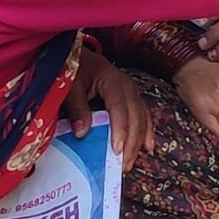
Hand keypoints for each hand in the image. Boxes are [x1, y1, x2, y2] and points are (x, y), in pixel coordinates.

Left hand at [62, 50, 153, 170]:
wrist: (76, 53)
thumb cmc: (71, 67)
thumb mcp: (70, 85)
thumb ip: (76, 108)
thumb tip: (82, 133)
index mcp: (112, 80)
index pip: (120, 109)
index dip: (120, 131)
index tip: (116, 151)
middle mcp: (127, 85)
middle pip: (135, 117)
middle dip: (131, 143)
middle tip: (122, 166)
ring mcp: (131, 90)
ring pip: (142, 118)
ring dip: (138, 141)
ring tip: (130, 163)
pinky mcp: (131, 95)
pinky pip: (144, 115)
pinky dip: (147, 131)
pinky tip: (148, 147)